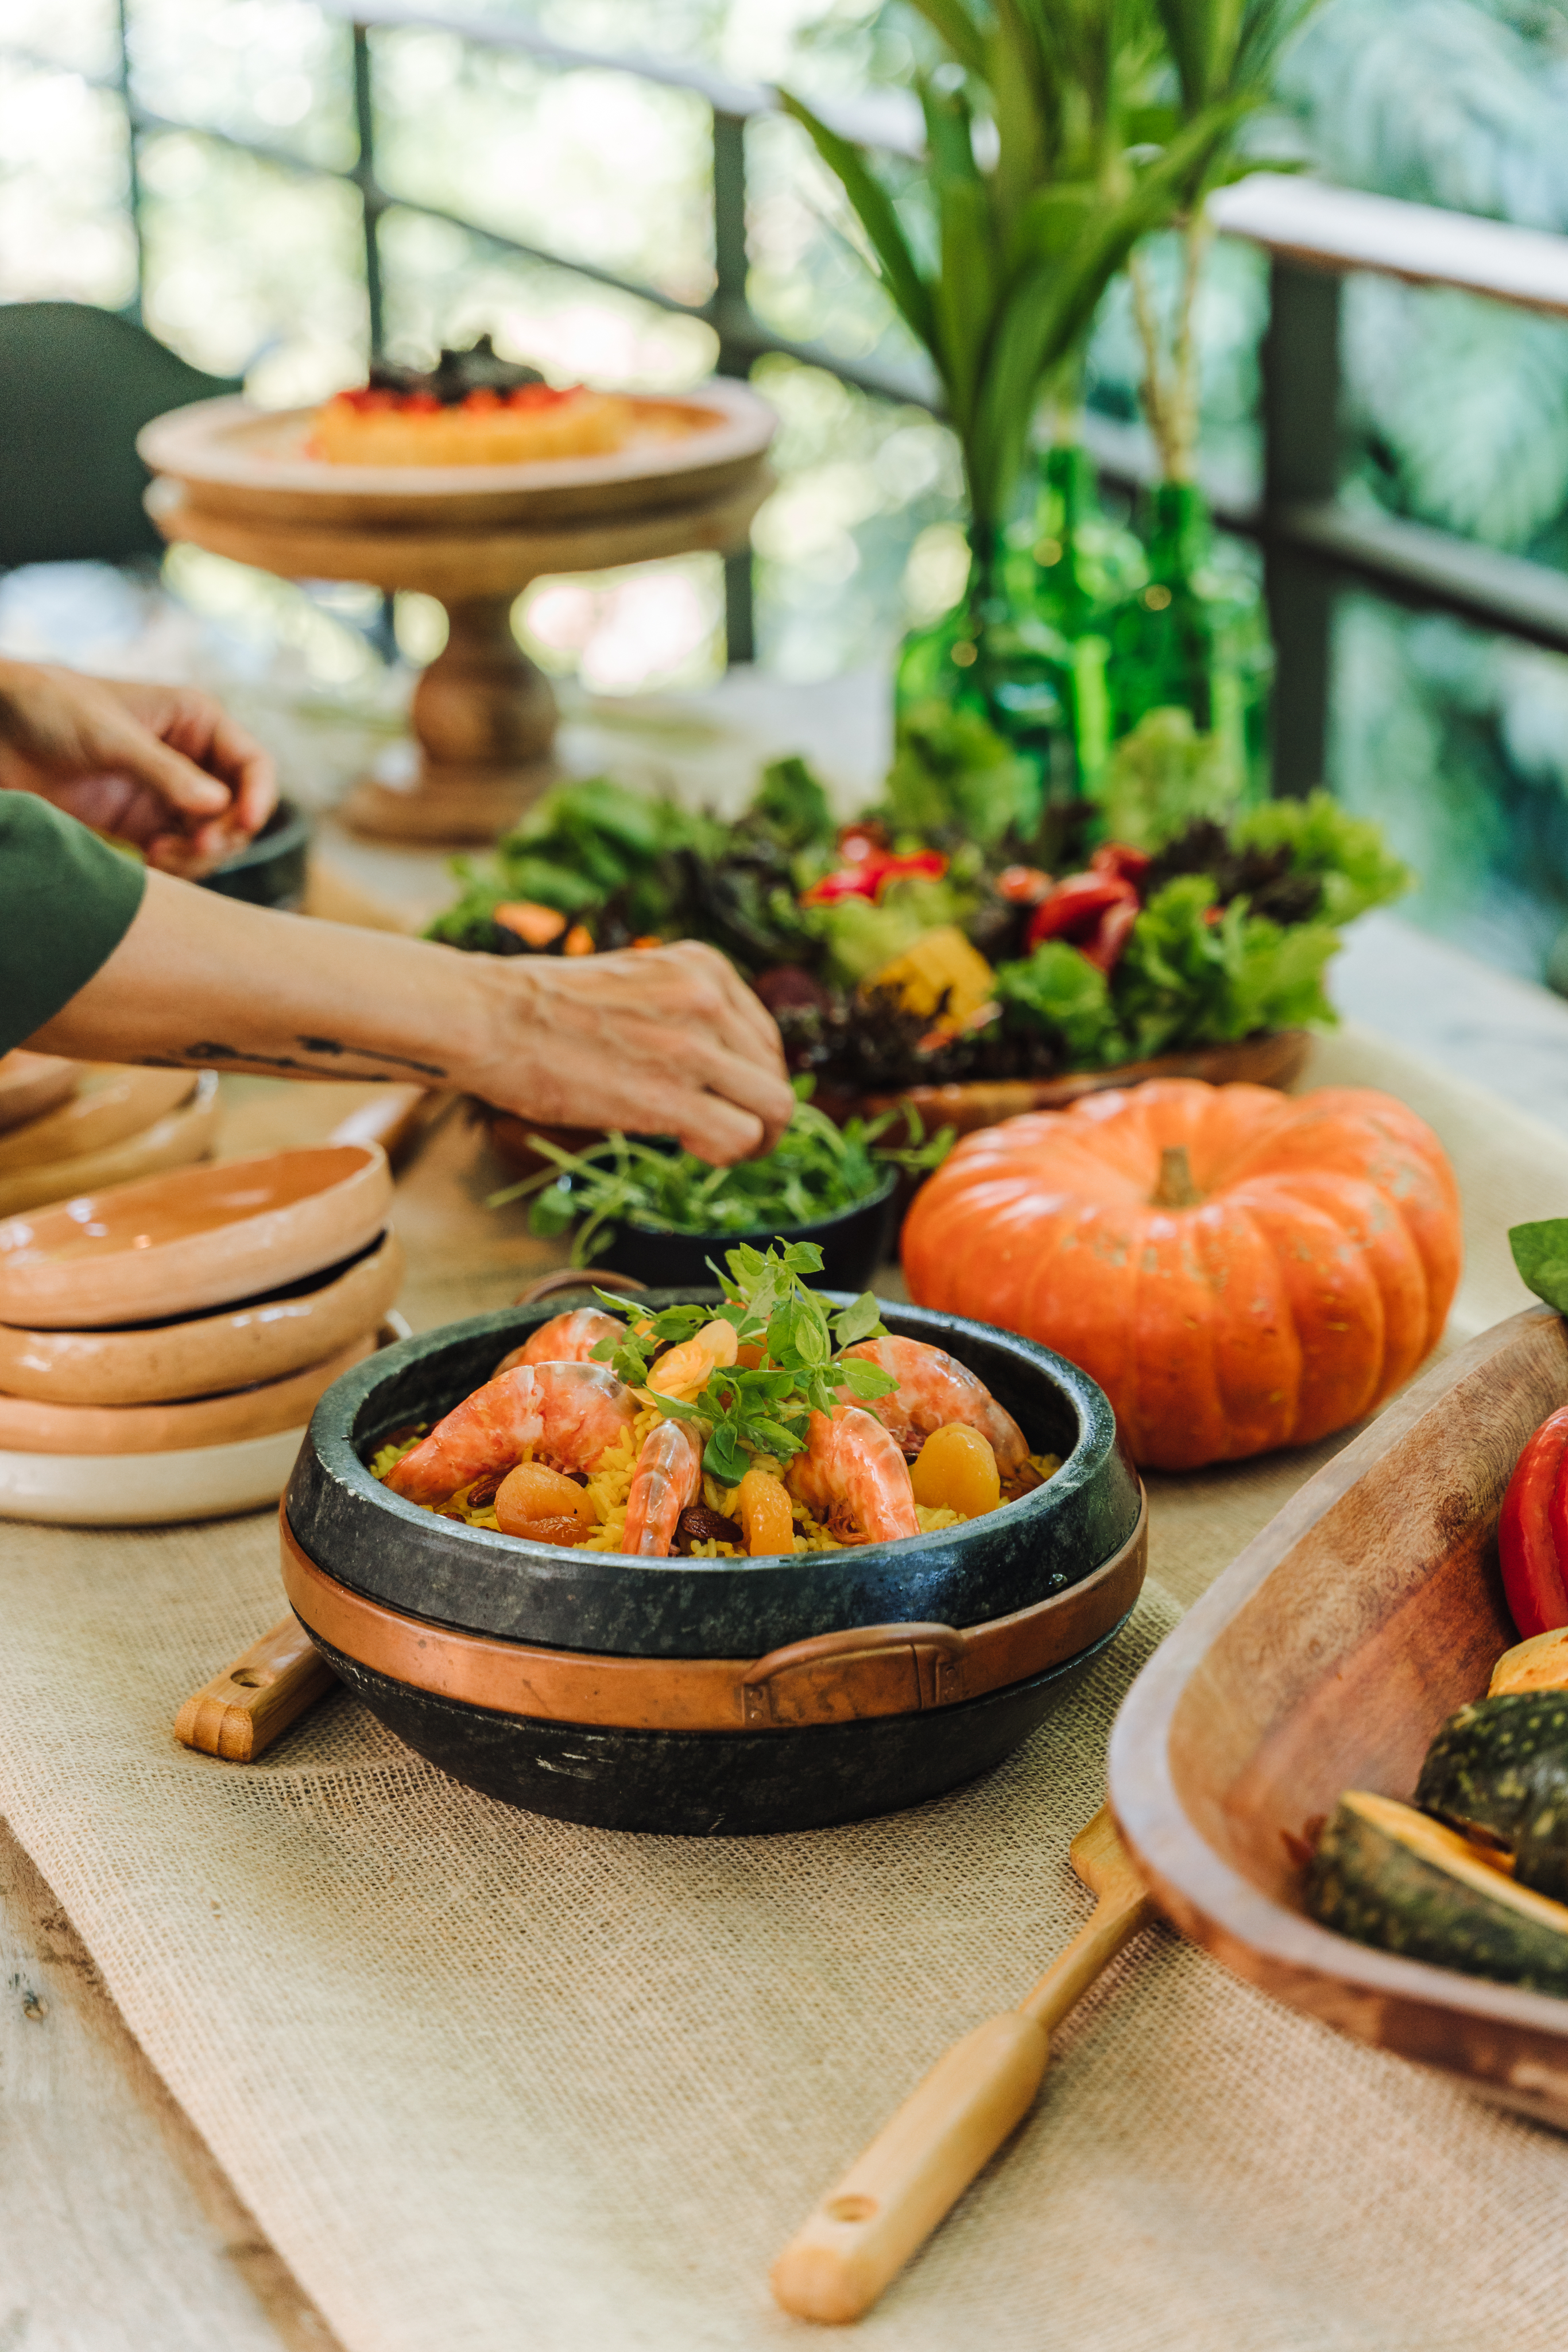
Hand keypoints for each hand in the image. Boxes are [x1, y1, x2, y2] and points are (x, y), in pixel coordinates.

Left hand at [0, 660, 276, 877]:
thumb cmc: (49, 708)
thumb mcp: (109, 736)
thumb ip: (164, 772)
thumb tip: (219, 806)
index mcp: (194, 720)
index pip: (252, 763)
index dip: (258, 796)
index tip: (241, 825)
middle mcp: (189, 758)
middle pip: (238, 809)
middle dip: (224, 834)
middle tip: (195, 848)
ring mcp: (166, 794)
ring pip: (212, 838)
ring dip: (198, 856)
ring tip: (159, 857)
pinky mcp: (140, 824)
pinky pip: (179, 855)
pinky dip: (174, 867)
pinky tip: (147, 862)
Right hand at [468, 940, 794, 1164]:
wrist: (488, 1018)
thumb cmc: (543, 1007)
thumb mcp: (633, 981)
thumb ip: (681, 1011)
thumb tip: (713, 1063)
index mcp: (703, 965)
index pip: (763, 1034)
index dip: (750, 1077)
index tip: (725, 1099)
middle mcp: (710, 996)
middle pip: (774, 1073)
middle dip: (760, 1112)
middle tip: (730, 1136)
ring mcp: (694, 1045)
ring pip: (773, 1107)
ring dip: (755, 1139)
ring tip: (718, 1150)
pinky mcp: (671, 1094)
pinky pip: (739, 1137)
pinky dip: (729, 1154)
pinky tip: (694, 1151)